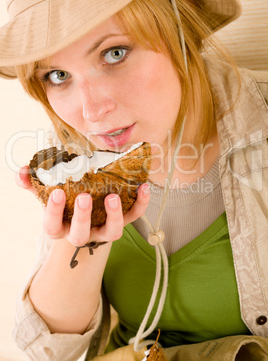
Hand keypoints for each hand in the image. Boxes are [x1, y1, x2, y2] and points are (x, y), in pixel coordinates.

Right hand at [16, 165, 149, 246]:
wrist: (86, 215)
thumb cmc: (65, 204)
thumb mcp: (48, 195)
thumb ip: (35, 184)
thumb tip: (22, 171)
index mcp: (61, 226)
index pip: (53, 226)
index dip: (54, 212)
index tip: (57, 193)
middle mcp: (82, 233)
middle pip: (81, 234)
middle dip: (82, 217)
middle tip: (85, 197)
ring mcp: (103, 230)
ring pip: (111, 233)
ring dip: (114, 216)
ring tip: (113, 196)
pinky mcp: (121, 222)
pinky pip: (133, 217)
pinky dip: (140, 204)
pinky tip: (143, 187)